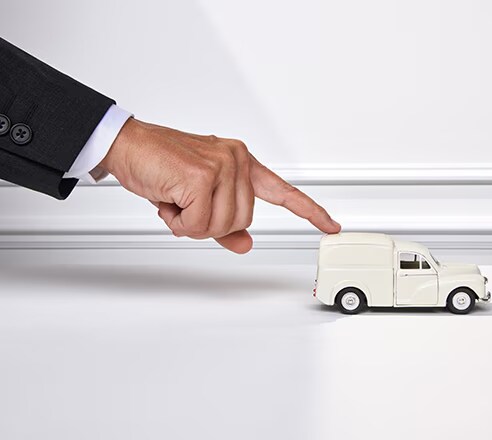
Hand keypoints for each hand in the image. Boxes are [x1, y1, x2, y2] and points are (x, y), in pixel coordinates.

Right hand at [98, 118, 340, 252]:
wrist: (128, 147)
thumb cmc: (161, 168)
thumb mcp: (198, 201)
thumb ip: (225, 224)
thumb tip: (246, 244)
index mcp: (242, 163)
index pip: (282, 192)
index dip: (309, 211)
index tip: (331, 226)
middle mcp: (237, 160)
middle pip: (243, 221)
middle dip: (209, 224)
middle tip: (185, 207)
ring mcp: (223, 165)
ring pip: (223, 224)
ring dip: (193, 223)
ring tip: (176, 202)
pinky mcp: (203, 175)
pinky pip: (200, 222)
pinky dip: (180, 222)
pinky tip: (169, 201)